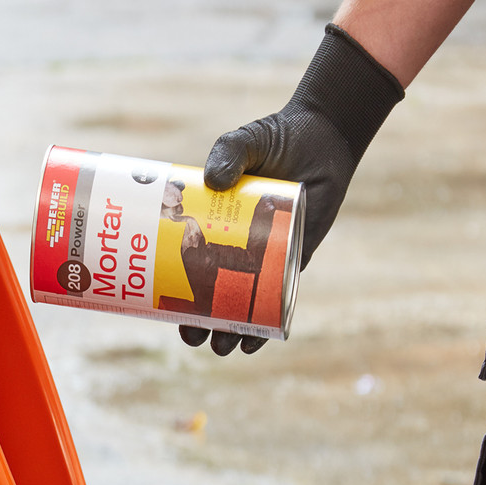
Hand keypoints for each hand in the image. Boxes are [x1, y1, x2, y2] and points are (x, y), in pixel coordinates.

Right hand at [180, 24, 402, 353]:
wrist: (322, 135)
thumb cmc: (276, 138)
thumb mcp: (244, 141)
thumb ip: (228, 153)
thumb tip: (213, 180)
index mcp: (211, 224)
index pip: (186, 264)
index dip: (173, 291)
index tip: (163, 311)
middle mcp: (235, 244)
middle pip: (212, 293)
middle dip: (202, 321)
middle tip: (193, 337)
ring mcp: (265, 253)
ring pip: (245, 302)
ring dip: (234, 330)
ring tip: (222, 348)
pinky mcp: (295, 255)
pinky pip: (281, 294)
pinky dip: (271, 319)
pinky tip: (259, 340)